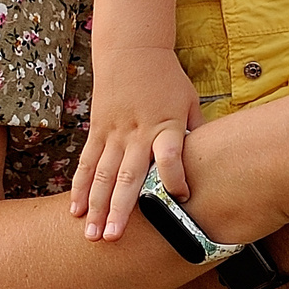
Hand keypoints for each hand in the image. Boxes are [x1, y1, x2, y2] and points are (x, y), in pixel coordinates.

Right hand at [71, 46, 200, 240]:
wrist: (132, 49)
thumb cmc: (167, 78)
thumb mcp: (189, 101)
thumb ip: (197, 132)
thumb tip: (212, 163)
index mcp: (167, 124)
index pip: (171, 156)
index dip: (175, 178)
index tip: (181, 198)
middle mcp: (138, 132)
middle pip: (128, 175)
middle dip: (120, 209)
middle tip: (114, 238)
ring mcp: (115, 132)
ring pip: (103, 174)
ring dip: (96, 206)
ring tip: (91, 235)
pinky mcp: (98, 130)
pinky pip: (87, 163)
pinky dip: (80, 187)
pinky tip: (75, 210)